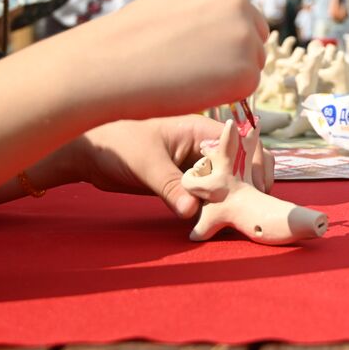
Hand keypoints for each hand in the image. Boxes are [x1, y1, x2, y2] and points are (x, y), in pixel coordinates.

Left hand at [59, 115, 274, 218]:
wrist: (92, 155)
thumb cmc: (118, 145)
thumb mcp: (145, 164)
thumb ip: (170, 186)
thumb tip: (191, 211)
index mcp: (199, 130)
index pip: (241, 144)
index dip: (254, 164)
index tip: (256, 189)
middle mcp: (203, 146)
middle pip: (243, 160)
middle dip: (252, 181)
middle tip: (253, 205)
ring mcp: (196, 164)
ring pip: (229, 178)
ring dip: (236, 195)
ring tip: (240, 215)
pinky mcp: (187, 181)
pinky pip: (211, 193)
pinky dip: (218, 205)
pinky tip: (218, 219)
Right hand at [73, 0, 267, 119]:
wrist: (109, 64)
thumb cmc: (128, 41)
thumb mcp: (171, 7)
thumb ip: (201, 14)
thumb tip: (220, 38)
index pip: (240, 13)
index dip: (221, 36)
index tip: (198, 50)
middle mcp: (237, 1)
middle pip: (255, 36)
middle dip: (235, 54)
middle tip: (198, 71)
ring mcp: (245, 35)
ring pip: (252, 64)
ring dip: (229, 75)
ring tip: (188, 78)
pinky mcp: (246, 71)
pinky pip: (246, 90)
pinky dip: (225, 96)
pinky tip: (193, 90)